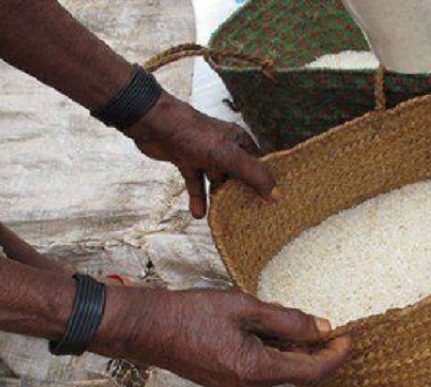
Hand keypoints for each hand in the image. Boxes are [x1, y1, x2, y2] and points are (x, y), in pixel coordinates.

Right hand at [98, 288, 351, 386]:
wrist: (150, 327)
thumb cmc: (192, 313)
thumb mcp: (245, 307)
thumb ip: (287, 319)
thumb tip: (321, 326)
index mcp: (255, 368)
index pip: (312, 371)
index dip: (336, 355)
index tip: (349, 337)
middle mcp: (248, 386)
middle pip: (298, 373)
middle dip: (318, 350)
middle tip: (329, 324)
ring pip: (280, 371)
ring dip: (296, 350)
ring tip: (300, 321)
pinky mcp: (228, 381)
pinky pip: (263, 370)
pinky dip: (277, 352)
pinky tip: (275, 330)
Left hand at [124, 92, 279, 217]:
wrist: (154, 124)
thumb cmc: (194, 135)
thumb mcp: (228, 156)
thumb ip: (252, 174)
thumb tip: (276, 195)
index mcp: (239, 142)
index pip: (258, 165)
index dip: (265, 183)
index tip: (271, 204)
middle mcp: (224, 148)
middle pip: (239, 176)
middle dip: (242, 195)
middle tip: (250, 217)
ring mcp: (205, 155)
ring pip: (217, 182)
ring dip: (219, 200)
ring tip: (226, 219)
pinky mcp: (187, 161)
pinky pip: (196, 184)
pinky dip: (197, 198)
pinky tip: (198, 214)